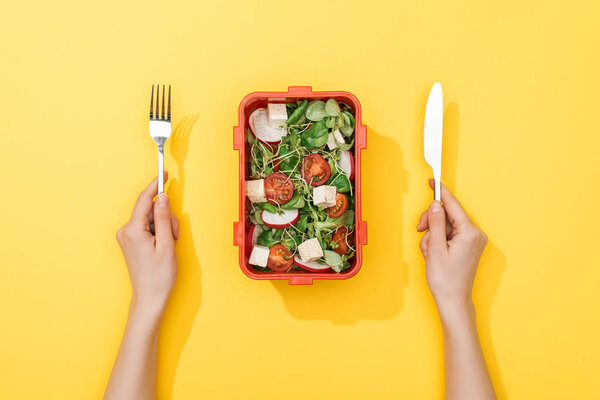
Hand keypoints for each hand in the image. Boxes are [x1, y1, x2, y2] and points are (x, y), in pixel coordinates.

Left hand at [116, 175, 178, 314]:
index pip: (144, 199)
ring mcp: (126, 237)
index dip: (156, 185)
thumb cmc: (159, 276)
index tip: (164, 174)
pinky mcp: (130, 241)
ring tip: (169, 245)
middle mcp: (125, 231)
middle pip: (149, 210)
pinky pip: (147, 227)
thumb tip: (162, 196)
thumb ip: (163, 218)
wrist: (150, 297)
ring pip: (150, 219)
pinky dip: (158, 233)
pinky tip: (163, 246)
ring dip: (163, 227)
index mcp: (133, 230)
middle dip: (165, 218)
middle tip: (173, 236)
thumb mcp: (167, 244)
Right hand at [417, 180, 486, 315]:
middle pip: (448, 215)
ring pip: (446, 225)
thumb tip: (435, 205)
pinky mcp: (468, 246)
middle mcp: (475, 234)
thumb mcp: (435, 248)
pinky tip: (434, 253)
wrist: (453, 301)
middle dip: (431, 222)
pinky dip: (438, 240)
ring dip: (433, 235)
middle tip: (420, 231)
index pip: (453, 205)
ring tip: (429, 251)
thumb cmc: (445, 280)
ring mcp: (473, 240)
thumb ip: (436, 223)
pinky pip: (450, 234)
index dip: (440, 192)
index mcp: (470, 233)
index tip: (432, 181)